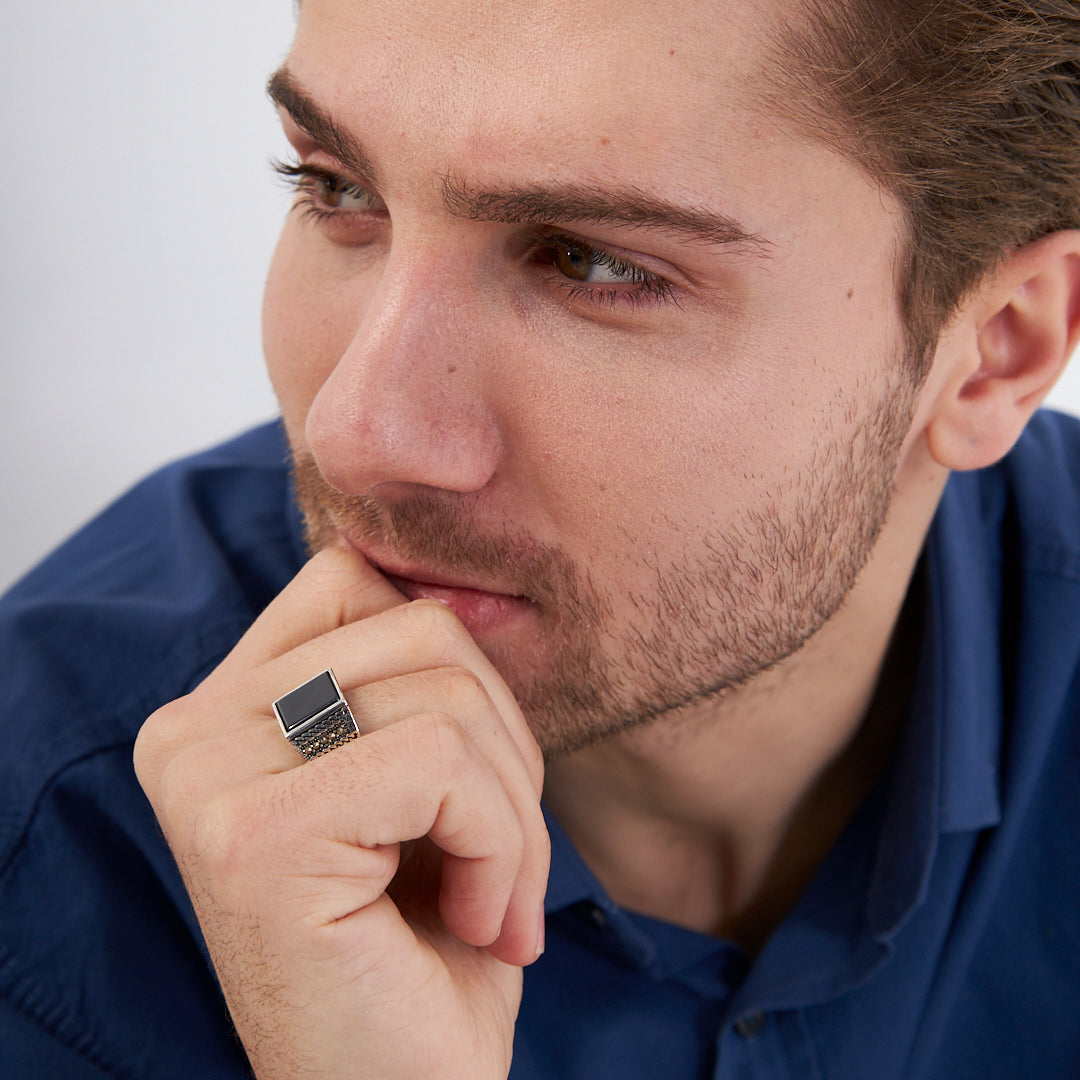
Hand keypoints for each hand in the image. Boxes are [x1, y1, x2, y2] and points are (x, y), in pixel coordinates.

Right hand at [134, 546, 548, 1079]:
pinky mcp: (254, 832)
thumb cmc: (421, 943)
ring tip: (488, 900)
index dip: (454, 676)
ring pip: (446, 691)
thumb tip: (470, 588)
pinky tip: (472, 922)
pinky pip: (441, 761)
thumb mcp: (414, 782)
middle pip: (422, 629)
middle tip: (500, 863)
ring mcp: (209, 775)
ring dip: (513, 811)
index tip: (463, 791)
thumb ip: (409, 677)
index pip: (358, 582)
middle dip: (506, 749)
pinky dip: (500, 844)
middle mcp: (191, 729)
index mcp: (220, 710)